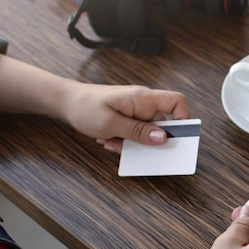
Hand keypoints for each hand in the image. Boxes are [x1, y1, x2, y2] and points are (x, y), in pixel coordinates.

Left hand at [0, 54, 188, 151]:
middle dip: (151, 141)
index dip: (183, 119)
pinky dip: (124, 141)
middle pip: (163, 124)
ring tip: (112, 142)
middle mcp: (143, 104)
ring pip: (147, 133)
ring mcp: (136, 111)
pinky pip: (135, 134)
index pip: (176, 102)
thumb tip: (163, 139)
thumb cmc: (86, 107)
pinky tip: (107, 140)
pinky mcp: (128, 119)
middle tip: (138, 150)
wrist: (65, 102)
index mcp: (143, 98)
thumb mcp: (111, 123)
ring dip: (133, 143)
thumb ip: (138, 131)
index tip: (177, 139)